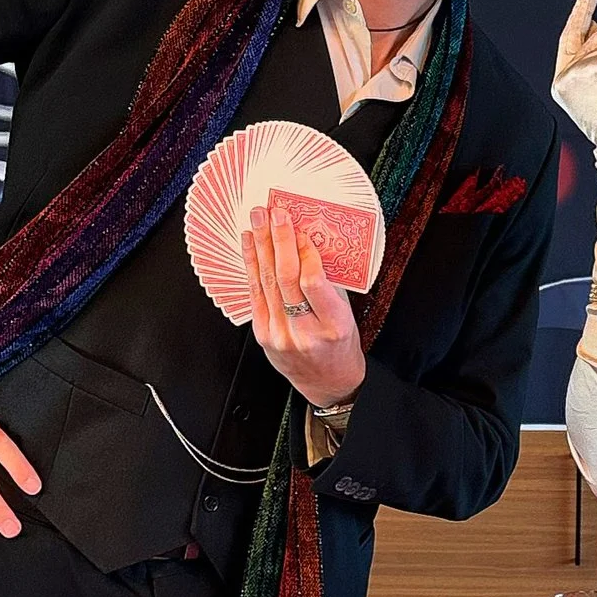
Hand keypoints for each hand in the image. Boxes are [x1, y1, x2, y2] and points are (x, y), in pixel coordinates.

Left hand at [241, 205, 365, 413]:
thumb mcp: (347, 315)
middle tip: (275, 213)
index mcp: (332, 326)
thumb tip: (310, 244)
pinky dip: (252, 265)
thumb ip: (330, 284)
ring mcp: (279, 335)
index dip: (304, 252)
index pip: (313, 283)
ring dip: (262, 245)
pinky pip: (255, 293)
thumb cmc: (340, 347)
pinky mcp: (262, 335)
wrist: (327, 383)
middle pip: (286, 278)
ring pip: (266, 282)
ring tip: (258, 220)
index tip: (301, 228)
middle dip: (279, 240)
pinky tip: (250, 245)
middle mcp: (303, 331)